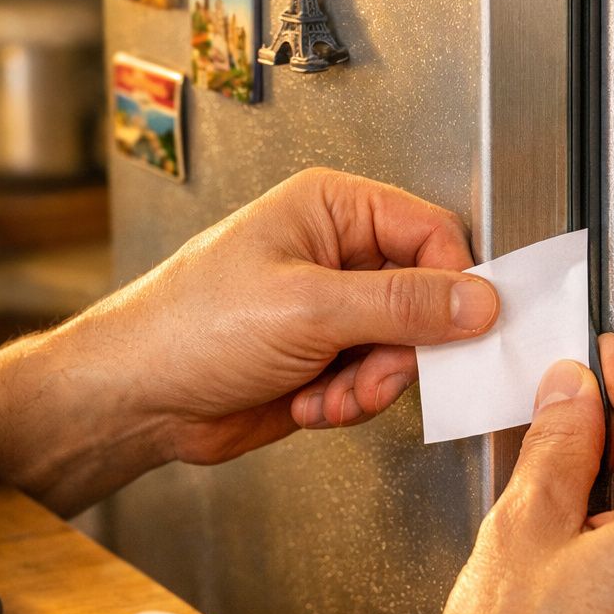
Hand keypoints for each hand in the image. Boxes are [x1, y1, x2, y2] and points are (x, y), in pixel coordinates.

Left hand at [0, 168, 498, 512]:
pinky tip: (310, 404)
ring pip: (403, 348)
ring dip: (374, 383)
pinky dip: (350, 402)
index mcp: (331, 209)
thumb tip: (477, 300)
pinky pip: (373, 381)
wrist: (137, 398)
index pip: (430, 232)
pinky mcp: (322, 358)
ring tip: (329, 395)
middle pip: (424, 296)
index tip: (462, 327)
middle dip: (404, 349)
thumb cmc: (190, 327)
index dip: (453, 282)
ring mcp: (329, 309)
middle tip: (375, 373)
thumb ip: (401, 304)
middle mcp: (335, 253)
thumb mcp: (308, 307)